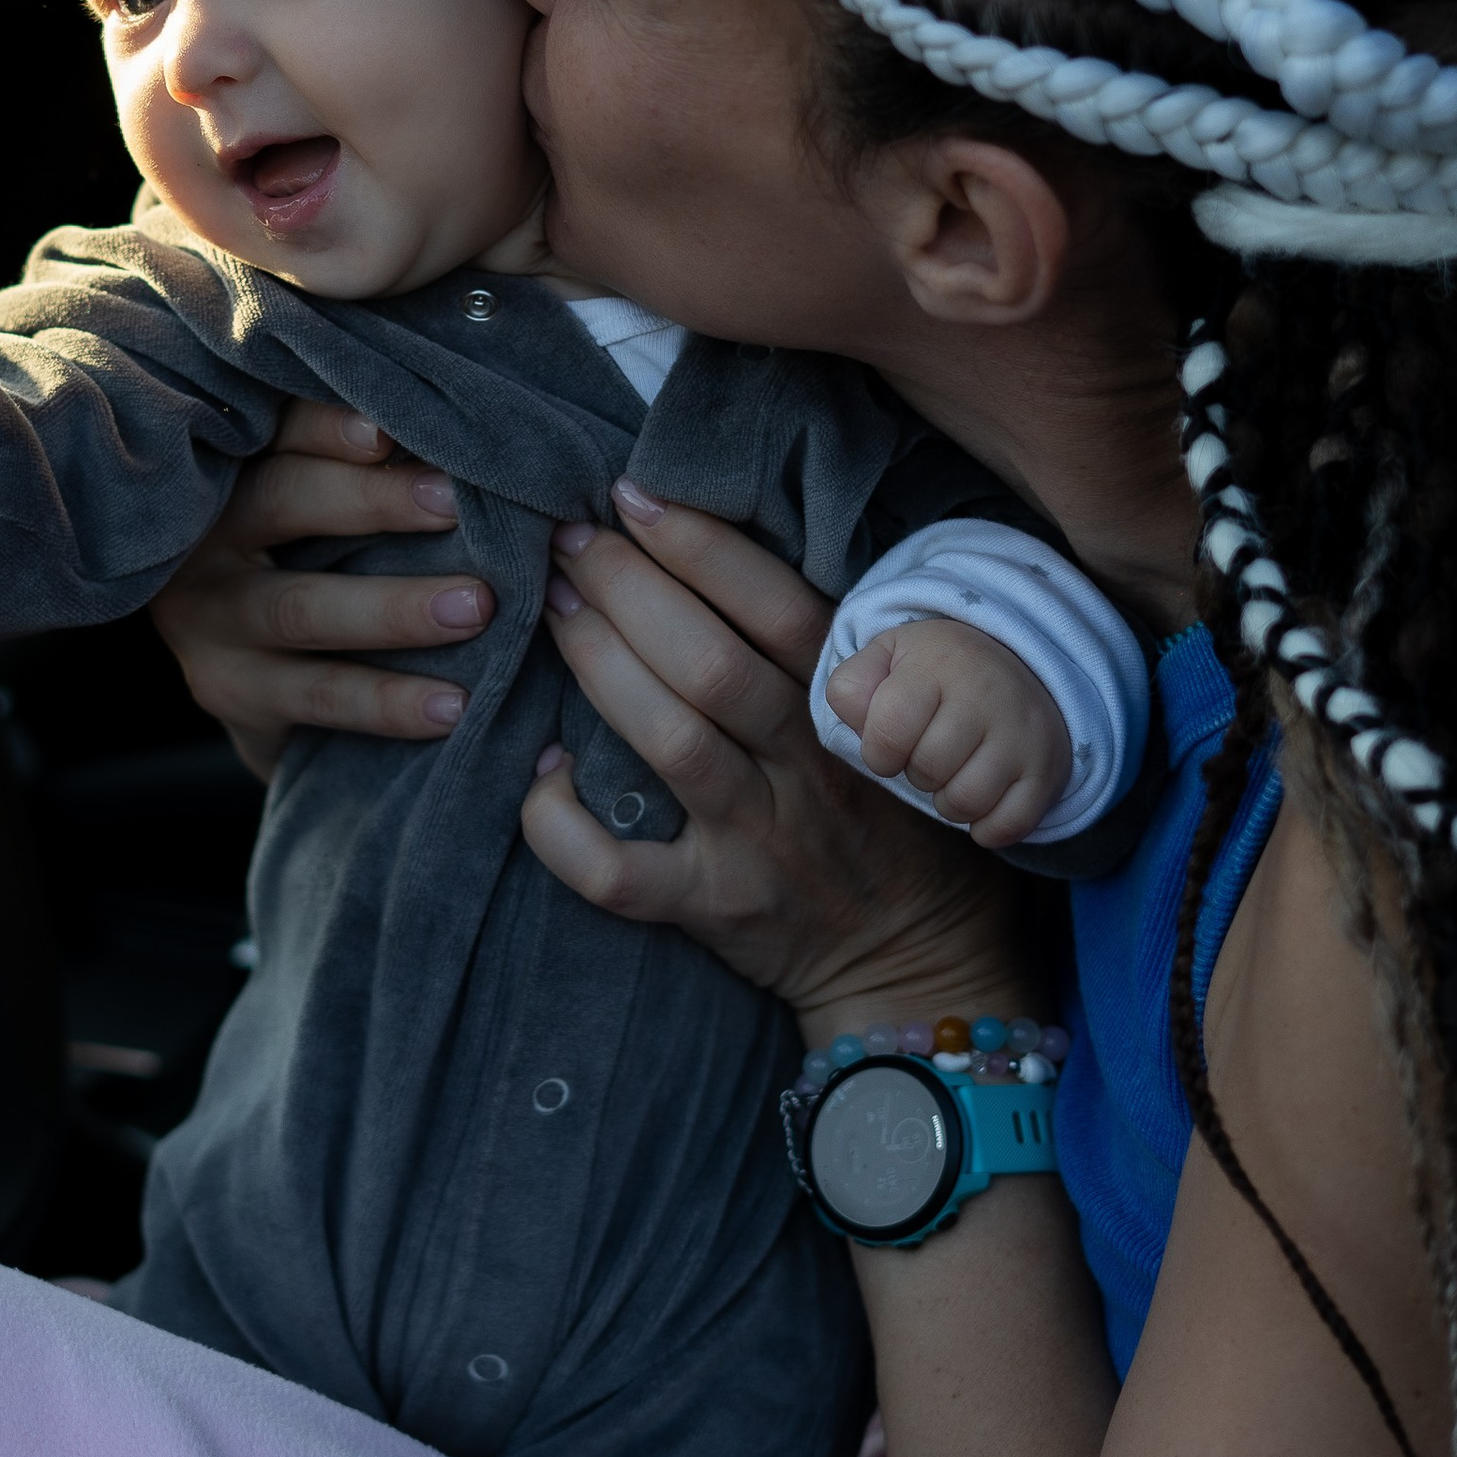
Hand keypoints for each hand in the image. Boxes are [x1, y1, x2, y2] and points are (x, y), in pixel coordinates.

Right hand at [147, 399, 494, 776]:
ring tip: (475, 607)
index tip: (389, 430)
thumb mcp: (327, 507)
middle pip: (281, 500)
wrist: (258, 679)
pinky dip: (387, 701)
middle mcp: (204, 536)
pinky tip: (453, 706)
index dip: (328, 426)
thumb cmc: (320, 558)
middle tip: (456, 503)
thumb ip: (375, 467)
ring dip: (392, 609)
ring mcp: (206, 619)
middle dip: (372, 500)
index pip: (278, 430)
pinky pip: (317, 696)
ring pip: (301, 608)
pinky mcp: (230, 691)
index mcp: (232, 468)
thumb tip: (476, 438)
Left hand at [523, 486, 1036, 1036]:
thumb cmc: (885, 812)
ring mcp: (757, 843)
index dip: (703, 546)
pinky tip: (540, 773)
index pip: (782, 610)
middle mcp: (807, 770)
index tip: (636, 495)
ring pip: (671, 743)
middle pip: (712, 665)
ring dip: (600, 666)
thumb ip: (824, 651)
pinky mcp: (713, 908)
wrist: (917, 960)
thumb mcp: (885, 720)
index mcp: (851, 710)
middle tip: (572, 540)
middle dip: (631, 589)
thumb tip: (713, 545)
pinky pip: (620, 874)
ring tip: (553, 608)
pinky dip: (563, 827)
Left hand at [827, 620, 1074, 848]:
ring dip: (948, 801)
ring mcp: (1023, 733)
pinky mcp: (1047, 770)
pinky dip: (986, 827)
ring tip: (954, 772)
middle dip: (915, 772)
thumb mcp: (886, 658)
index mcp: (938, 663)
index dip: (878, 750)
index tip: (890, 741)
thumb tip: (854, 719)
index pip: (888, 730)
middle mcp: (987, 694)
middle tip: (929, 751)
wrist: (1018, 666)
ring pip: (965, 802)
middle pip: (928, 770)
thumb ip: (851, 686)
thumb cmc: (934, 671)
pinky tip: (983, 798)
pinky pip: (1007, 826)